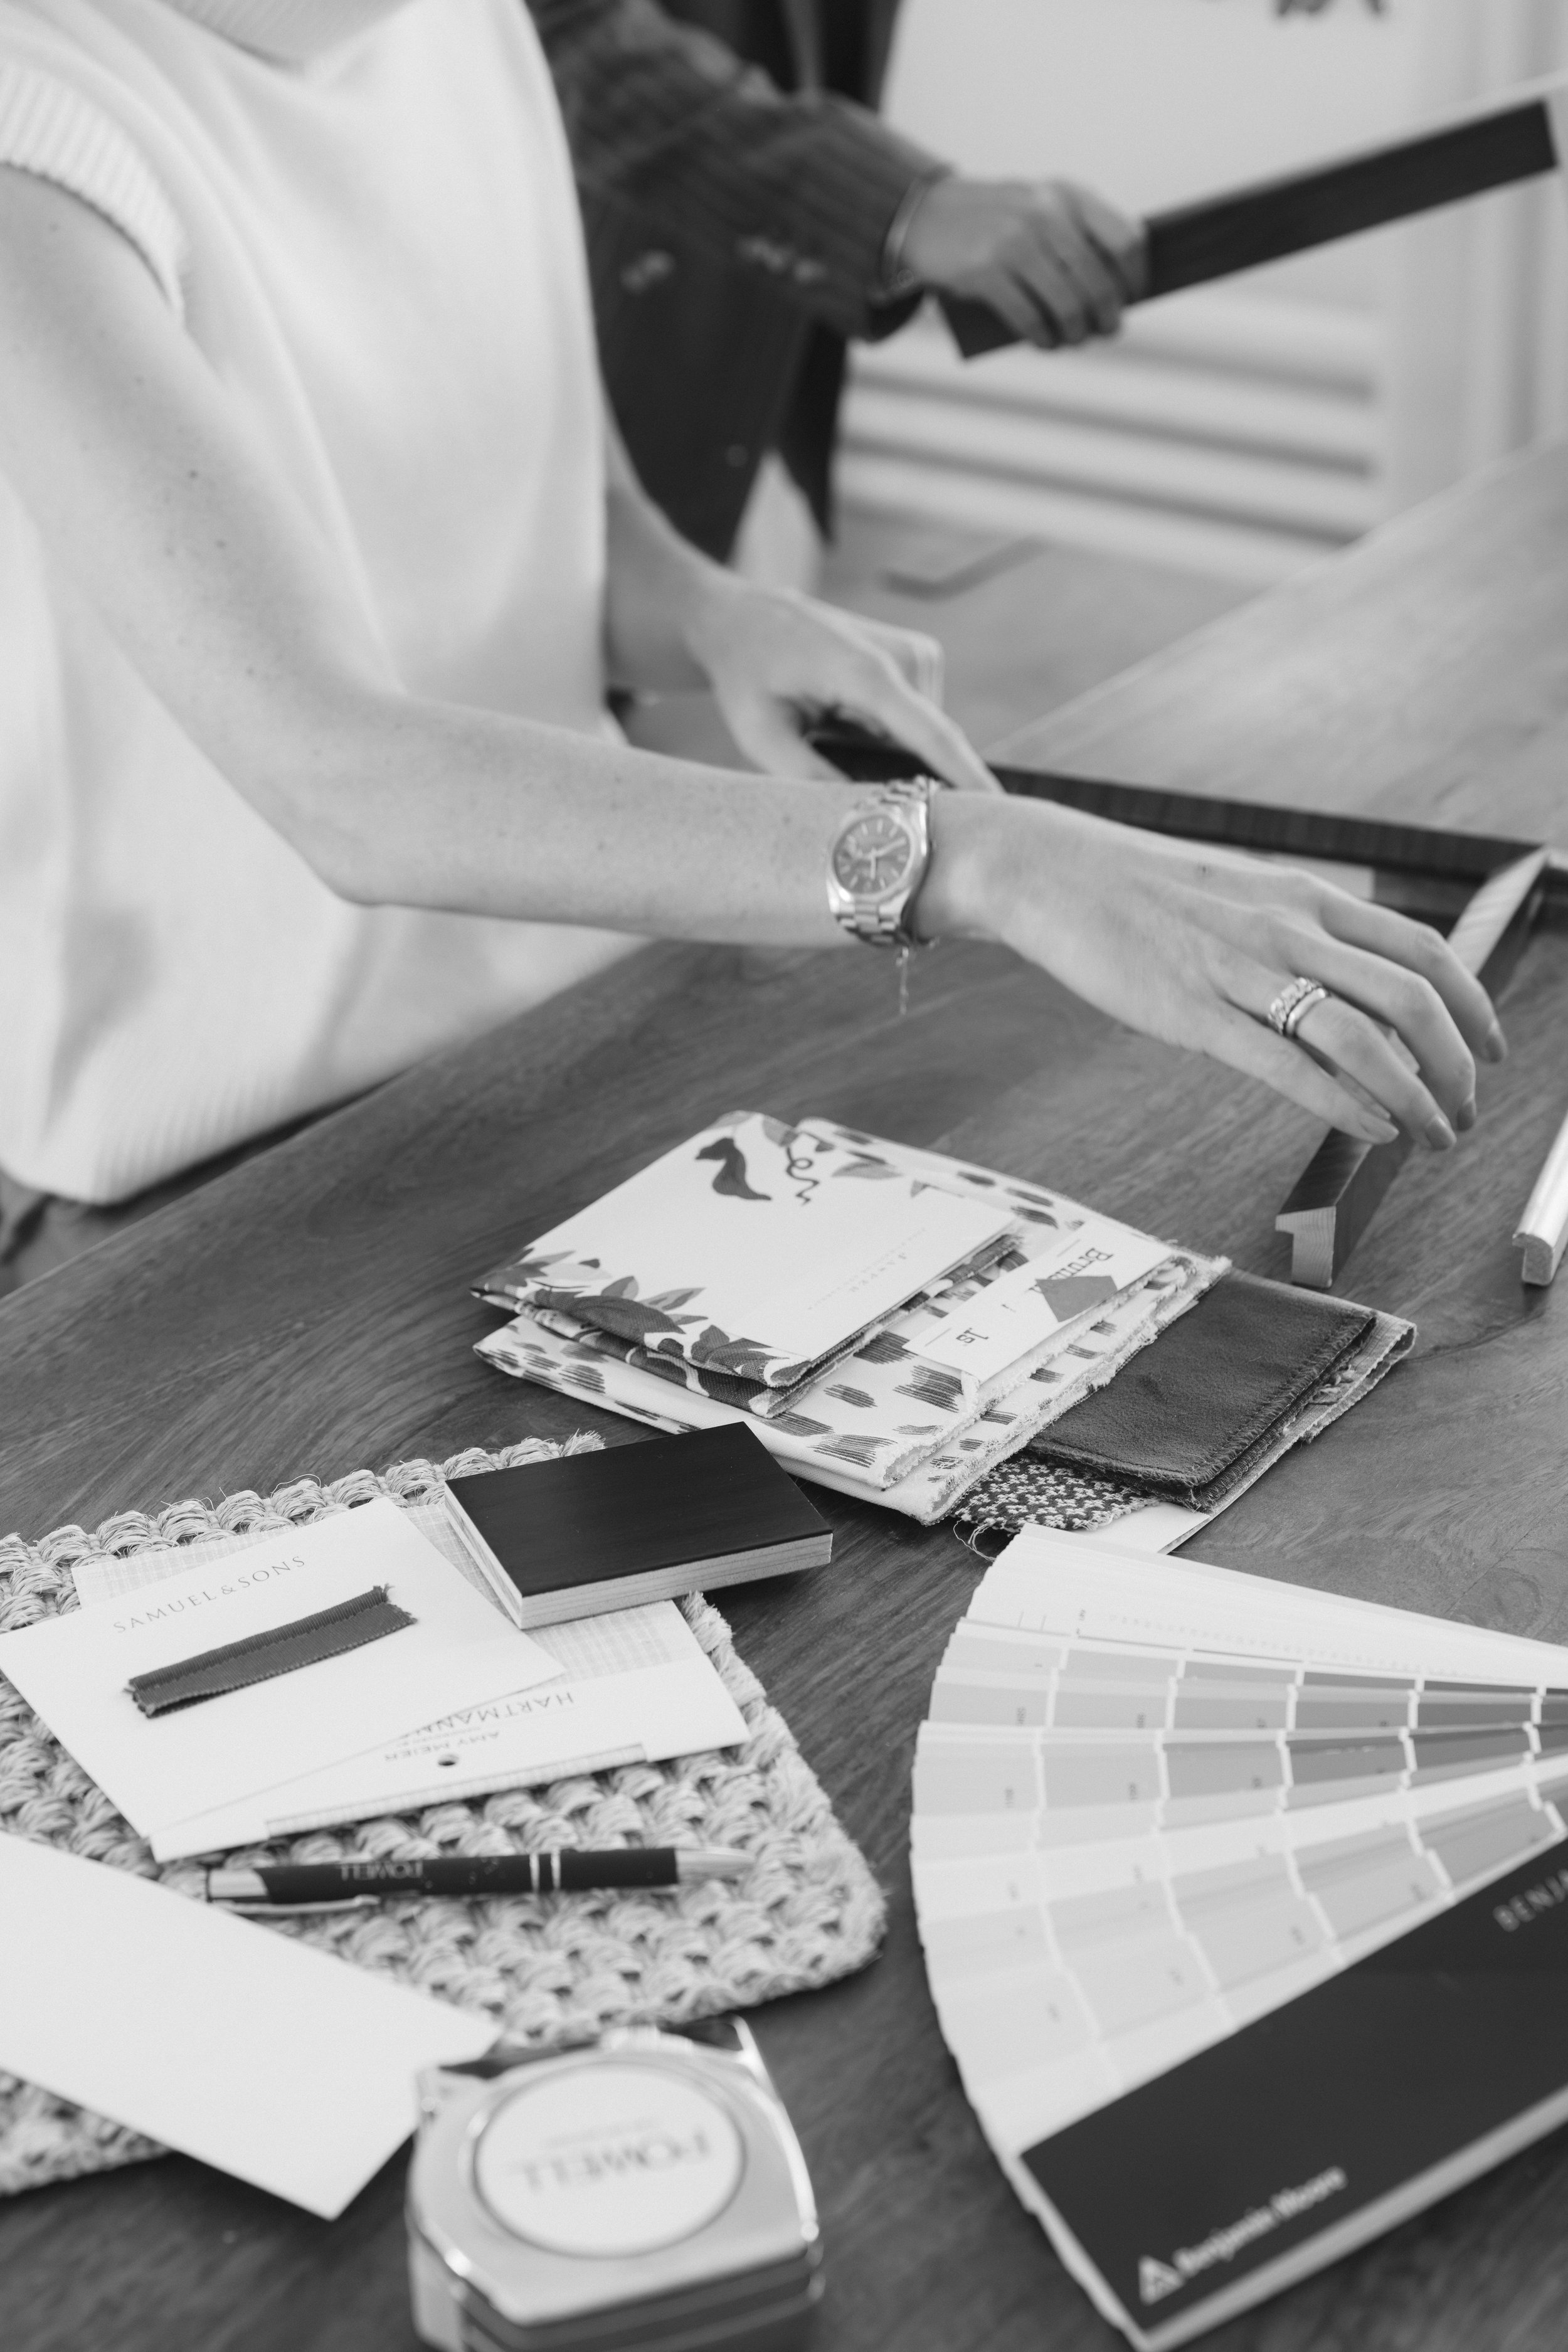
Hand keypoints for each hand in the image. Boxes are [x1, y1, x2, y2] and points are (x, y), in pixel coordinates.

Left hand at [682, 576, 1000, 791]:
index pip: (933, 734)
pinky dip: (889, 736)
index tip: (1002, 812)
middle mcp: (903, 657)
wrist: (742, 619)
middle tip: (864, 795)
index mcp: (864, 672)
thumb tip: (865, 819)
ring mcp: (915, 654)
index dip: (968, 778)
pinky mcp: (916, 659)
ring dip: (888, 755)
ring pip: (923, 737)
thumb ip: (813, 780)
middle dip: (912, 782)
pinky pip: (917, 721)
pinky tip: (842, 721)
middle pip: (930, 746)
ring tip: (829, 733)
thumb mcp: (762, 736)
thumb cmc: (747, 675)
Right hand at [900, 176, 1146, 348]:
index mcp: (1067, 196)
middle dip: (1108, 316)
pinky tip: (1045, 342)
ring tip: (1074, 339)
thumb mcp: (1039, 207)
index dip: (1135, 277)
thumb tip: (1119, 288)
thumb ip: (1076, 233)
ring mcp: (1014, 241)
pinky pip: (1029, 318)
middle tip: (1107, 330)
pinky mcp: (985, 271)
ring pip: (1068, 305)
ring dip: (1077, 333)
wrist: (925, 216)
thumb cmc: (994, 222)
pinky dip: (1043, 338)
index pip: (1125, 239)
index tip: (1131, 298)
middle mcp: (1045, 214)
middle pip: (1099, 281)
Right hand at [932, 798, 1503, 1143]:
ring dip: (1415, 1096)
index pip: (1424, 947)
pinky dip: (1345, 1104)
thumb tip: (1348, 993)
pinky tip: (1374, 1130)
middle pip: (1411, 997)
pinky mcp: (1192, 1011)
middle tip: (1467, 1108)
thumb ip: (1297, 937)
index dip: (1473, 1004)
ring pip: (1362, 1037)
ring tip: (1432, 1134)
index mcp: (1305, 896)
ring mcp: (1241, 969)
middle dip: (1457, 1064)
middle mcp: (1287, 927)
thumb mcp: (1240, 897)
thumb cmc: (1141, 891)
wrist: (1052, 870)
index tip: (1491, 1048)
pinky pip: (1287, 1065)